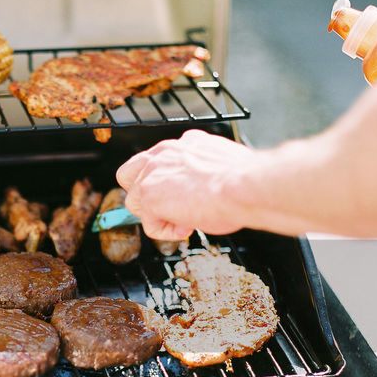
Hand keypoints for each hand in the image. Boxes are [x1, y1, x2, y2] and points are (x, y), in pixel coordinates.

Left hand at [115, 130, 255, 238]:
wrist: (245, 186)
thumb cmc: (244, 179)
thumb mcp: (220, 164)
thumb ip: (201, 171)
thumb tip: (201, 187)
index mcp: (184, 143)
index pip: (157, 160)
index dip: (165, 181)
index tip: (180, 193)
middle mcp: (164, 153)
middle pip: (131, 176)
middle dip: (145, 195)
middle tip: (169, 208)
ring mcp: (153, 175)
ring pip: (135, 202)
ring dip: (157, 216)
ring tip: (186, 219)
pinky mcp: (150, 198)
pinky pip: (149, 225)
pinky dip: (168, 232)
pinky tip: (189, 226)